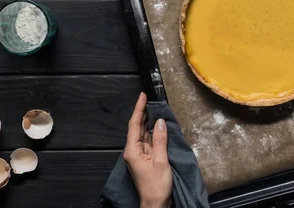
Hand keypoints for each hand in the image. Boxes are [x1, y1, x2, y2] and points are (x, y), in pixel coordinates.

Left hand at [123, 92, 172, 207]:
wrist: (155, 204)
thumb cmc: (156, 187)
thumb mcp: (161, 161)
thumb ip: (160, 141)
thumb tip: (160, 122)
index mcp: (132, 151)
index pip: (134, 125)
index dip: (138, 109)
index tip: (142, 96)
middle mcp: (133, 151)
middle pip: (137, 128)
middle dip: (143, 113)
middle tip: (150, 99)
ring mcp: (139, 155)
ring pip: (144, 134)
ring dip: (149, 122)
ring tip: (155, 108)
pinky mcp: (146, 159)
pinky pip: (149, 142)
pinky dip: (154, 132)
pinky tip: (158, 126)